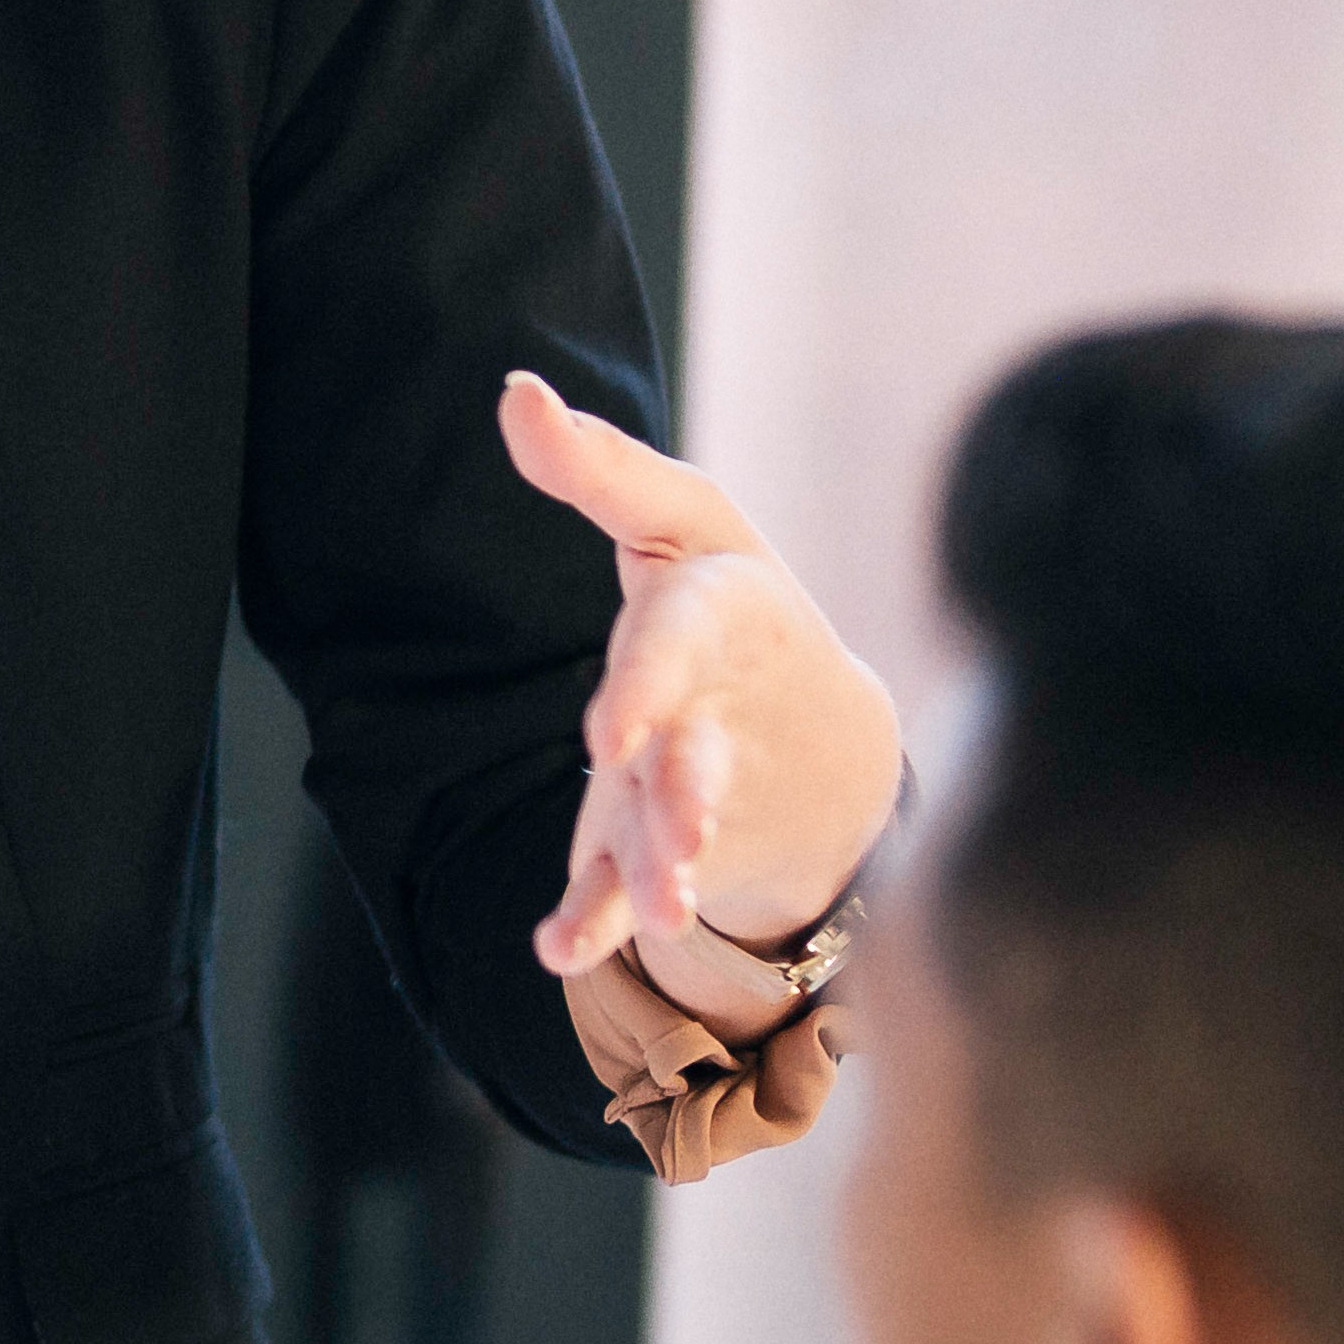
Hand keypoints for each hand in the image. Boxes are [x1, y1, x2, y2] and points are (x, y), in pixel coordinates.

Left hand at [499, 371, 907, 1018]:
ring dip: (666, 874)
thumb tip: (514, 392)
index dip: (648, 686)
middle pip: (696, 757)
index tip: (609, 733)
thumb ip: (596, 466)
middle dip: (684, 792)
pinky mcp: (667, 850)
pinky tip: (557, 950)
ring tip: (662, 914)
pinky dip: (599, 925)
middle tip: (669, 824)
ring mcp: (696, 792)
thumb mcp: (682, 519)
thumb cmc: (729, 601)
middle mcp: (713, 714)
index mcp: (719, 620)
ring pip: (677, 837)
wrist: (829, 739)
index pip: (681, 645)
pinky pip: (631, 894)